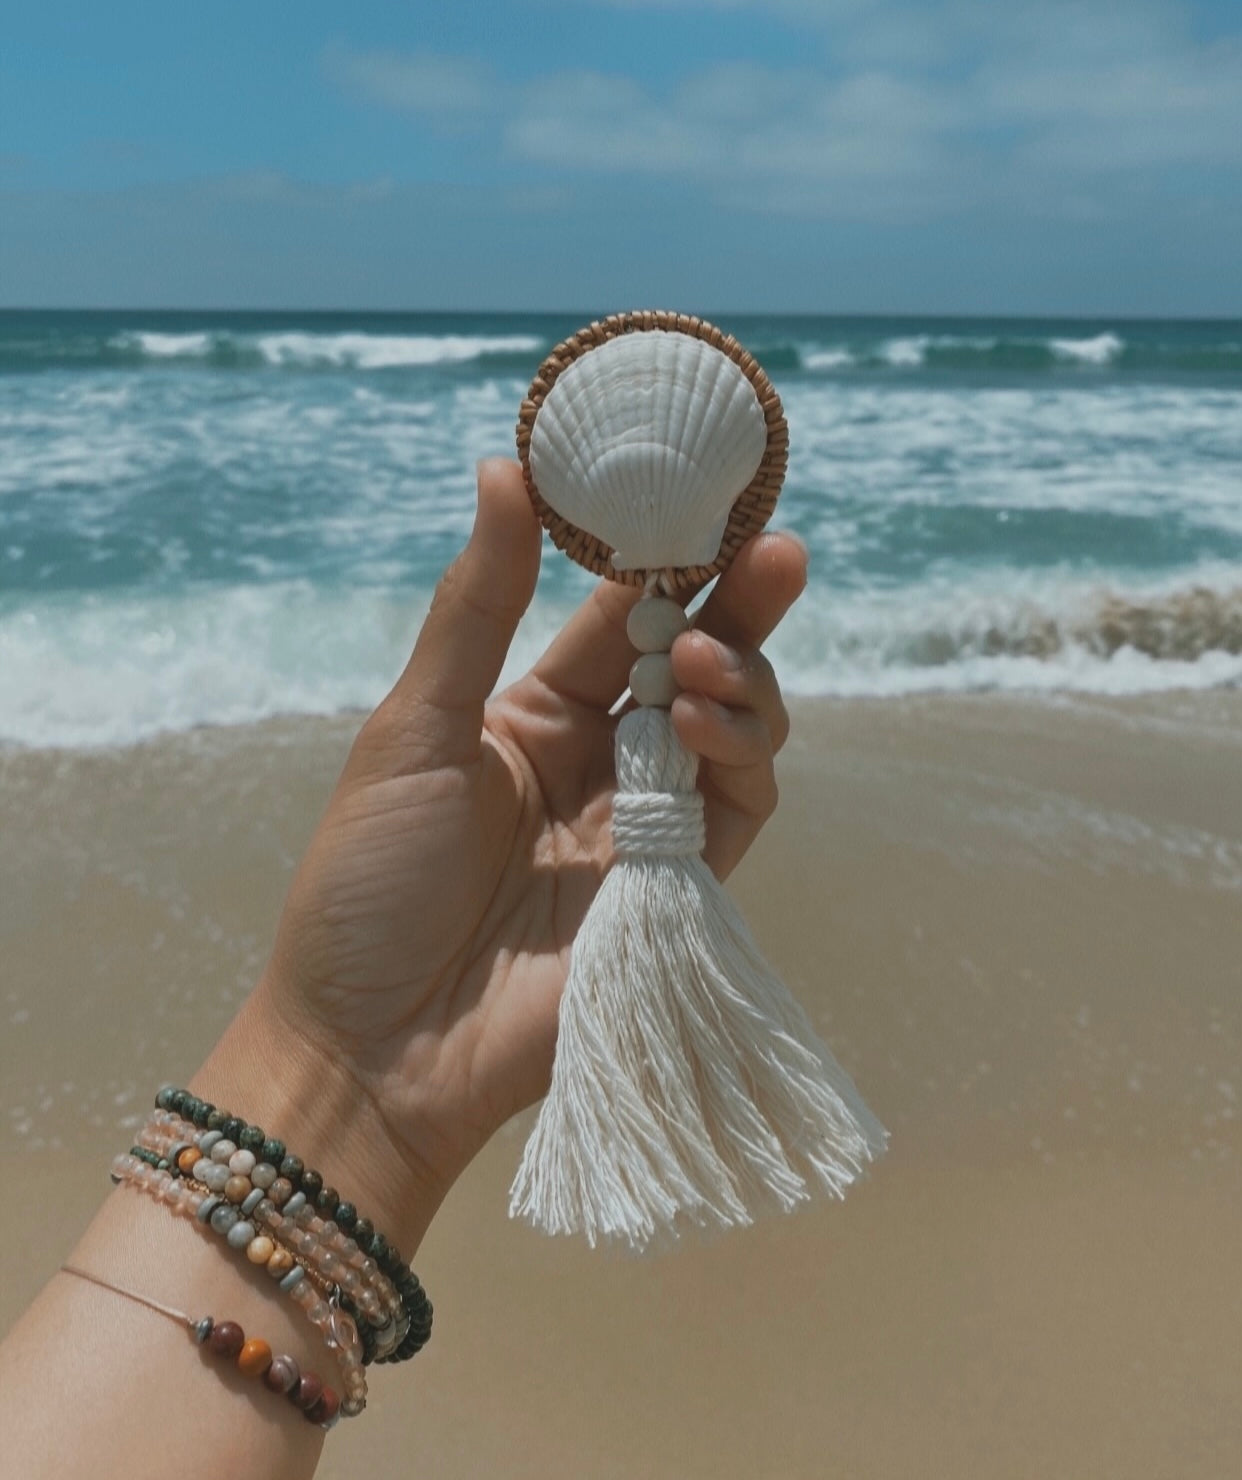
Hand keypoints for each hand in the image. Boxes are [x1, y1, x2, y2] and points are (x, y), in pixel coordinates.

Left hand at [198, 459, 806, 1249]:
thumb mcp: (415, 728)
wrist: (377, 1047)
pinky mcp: (677, 892)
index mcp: (532, 714)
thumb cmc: (370, 883)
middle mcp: (598, 760)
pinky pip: (738, 810)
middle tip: (779, 556)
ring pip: (732, 732)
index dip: (666, 560)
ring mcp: (642, 826)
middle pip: (695, 665)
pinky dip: (740, 760)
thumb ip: (475, 607)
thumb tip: (503, 467)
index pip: (620, 617)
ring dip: (739, 684)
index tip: (704, 501)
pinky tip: (706, 727)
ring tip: (706, 663)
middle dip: (741, 608)